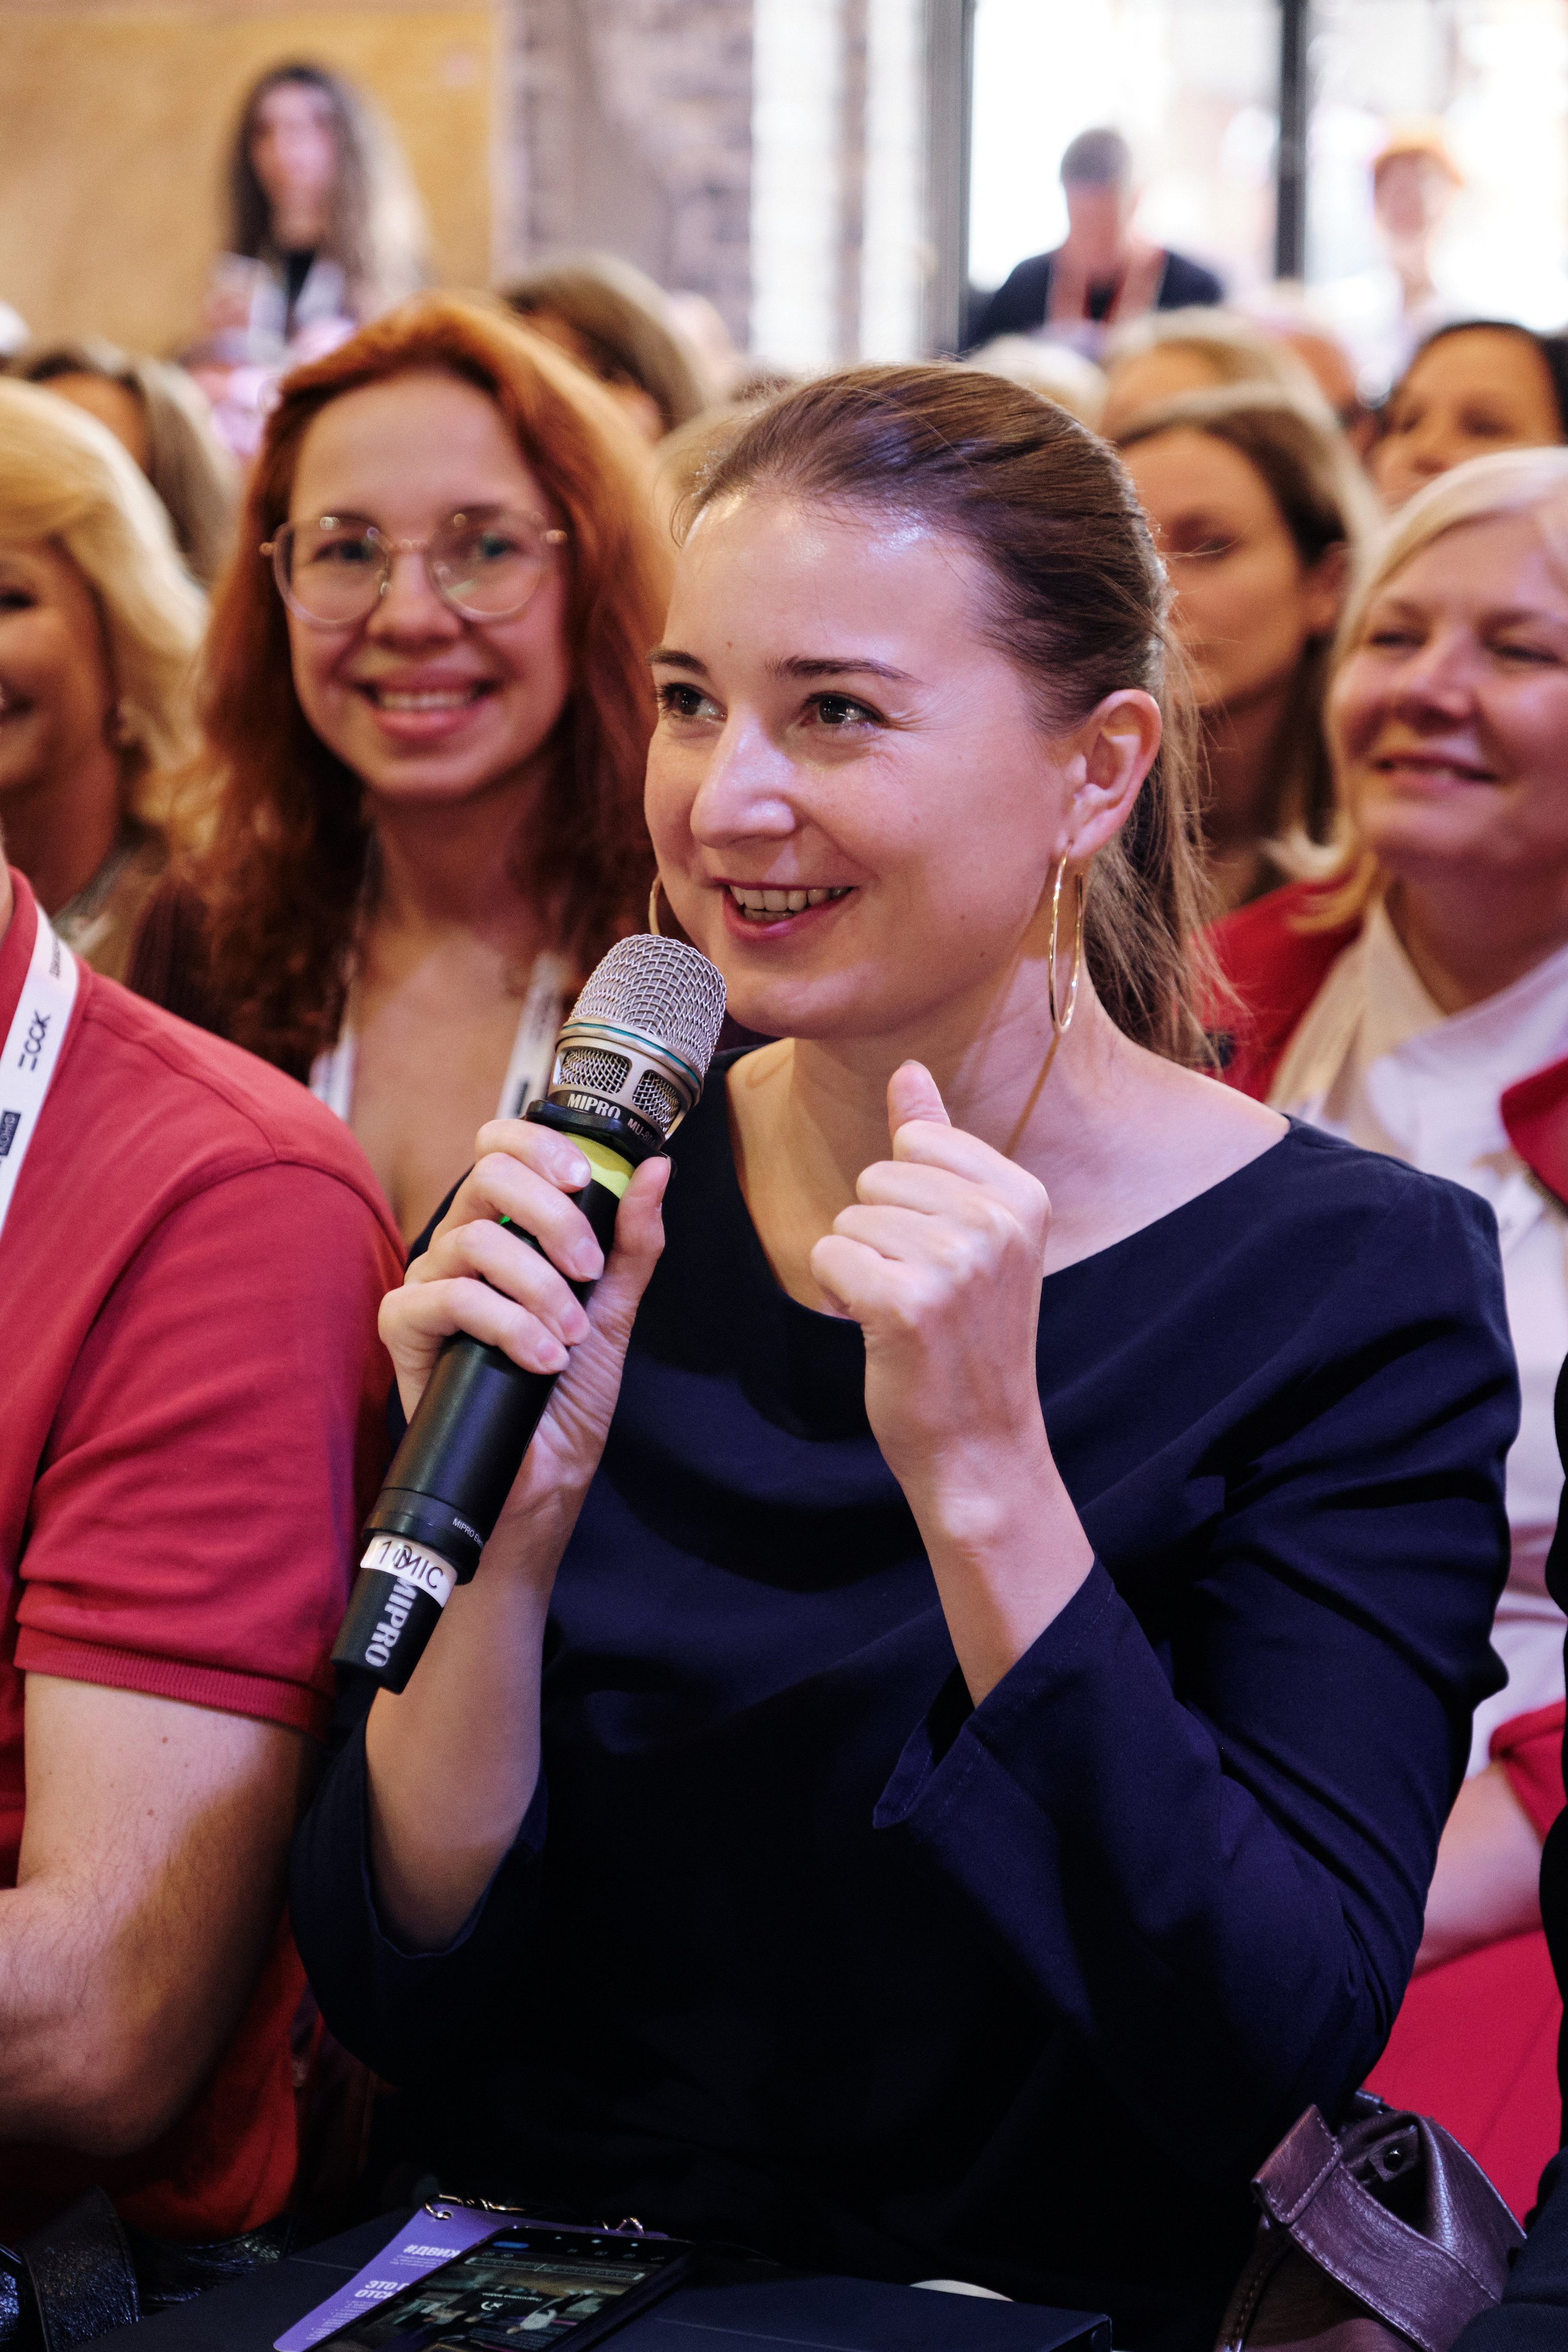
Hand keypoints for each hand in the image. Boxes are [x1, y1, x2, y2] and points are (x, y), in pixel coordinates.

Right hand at [380, 1118, 668, 1540]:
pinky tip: (539, 1359)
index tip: (583, 1179)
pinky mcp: (406, 1327)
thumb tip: (655, 1170)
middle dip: (554, 1217)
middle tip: (588, 1272)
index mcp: (507, 1227)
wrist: (543, 1475)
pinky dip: (507, 1324)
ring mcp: (430, 1282)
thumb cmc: (568, 1394)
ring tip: (569, 1337)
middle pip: (489, 1175)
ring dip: (540, 1288)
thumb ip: (631, 1241)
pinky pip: (450, 1296)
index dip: (538, 1145)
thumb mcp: (613, 1309)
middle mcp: (462, 1244)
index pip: (500, 1146)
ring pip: (477, 1239)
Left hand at [810, 1063, 1052, 1530]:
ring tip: (904, 1311)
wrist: (982, 1443)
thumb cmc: (969, 1339)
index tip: (943, 1252)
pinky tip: (879, 1329)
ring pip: (850, 1216)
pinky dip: (840, 1294)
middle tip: (923, 1291)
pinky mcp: (908, 1302)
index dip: (908, 1196)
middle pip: (879, 1174)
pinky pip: (829, 1255)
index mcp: (1023, 1194)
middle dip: (880, 1231)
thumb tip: (909, 1070)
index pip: (919, 1139)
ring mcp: (955, 1261)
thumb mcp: (973, 1232)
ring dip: (860, 1265)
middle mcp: (997, 1220)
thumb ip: (939, 1145)